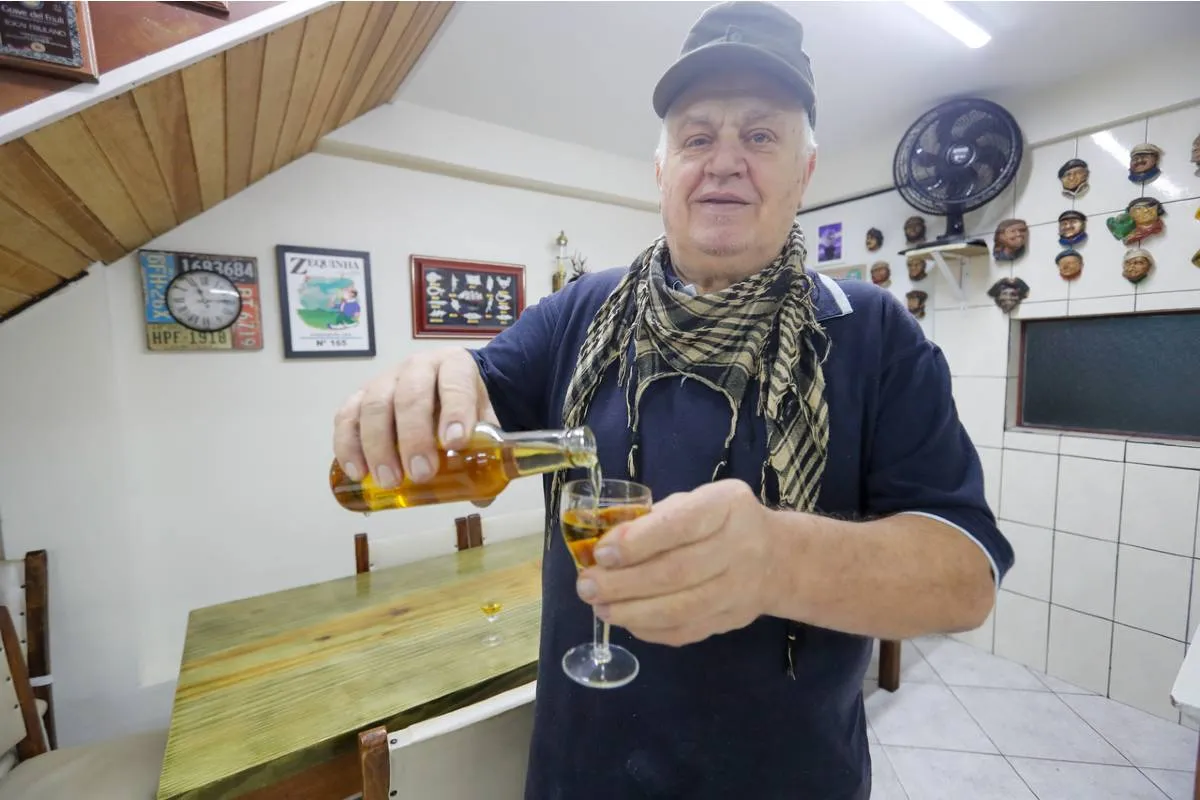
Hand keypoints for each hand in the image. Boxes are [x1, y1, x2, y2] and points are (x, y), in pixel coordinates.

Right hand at [332, 348, 497, 493]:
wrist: (444, 386)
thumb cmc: (464, 406)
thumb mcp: (485, 418)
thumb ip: (487, 450)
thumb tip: (480, 496)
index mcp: (454, 365)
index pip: (454, 383)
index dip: (455, 411)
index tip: (456, 443)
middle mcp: (417, 367)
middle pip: (410, 396)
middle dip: (414, 437)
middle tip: (421, 473)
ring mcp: (385, 379)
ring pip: (374, 406)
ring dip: (379, 447)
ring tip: (389, 481)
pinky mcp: (360, 396)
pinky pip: (347, 416)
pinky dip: (348, 445)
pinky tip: (357, 472)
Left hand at [575, 479, 775, 646]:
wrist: (777, 558)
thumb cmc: (722, 521)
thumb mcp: (696, 501)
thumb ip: (656, 519)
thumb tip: (605, 546)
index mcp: (726, 507)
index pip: (680, 526)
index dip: (637, 542)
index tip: (601, 553)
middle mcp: (739, 548)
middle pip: (676, 573)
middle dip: (624, 583)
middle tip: (587, 586)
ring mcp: (739, 590)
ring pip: (680, 609)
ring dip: (632, 611)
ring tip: (599, 607)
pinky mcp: (731, 620)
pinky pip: (686, 631)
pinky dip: (650, 629)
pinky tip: (626, 621)